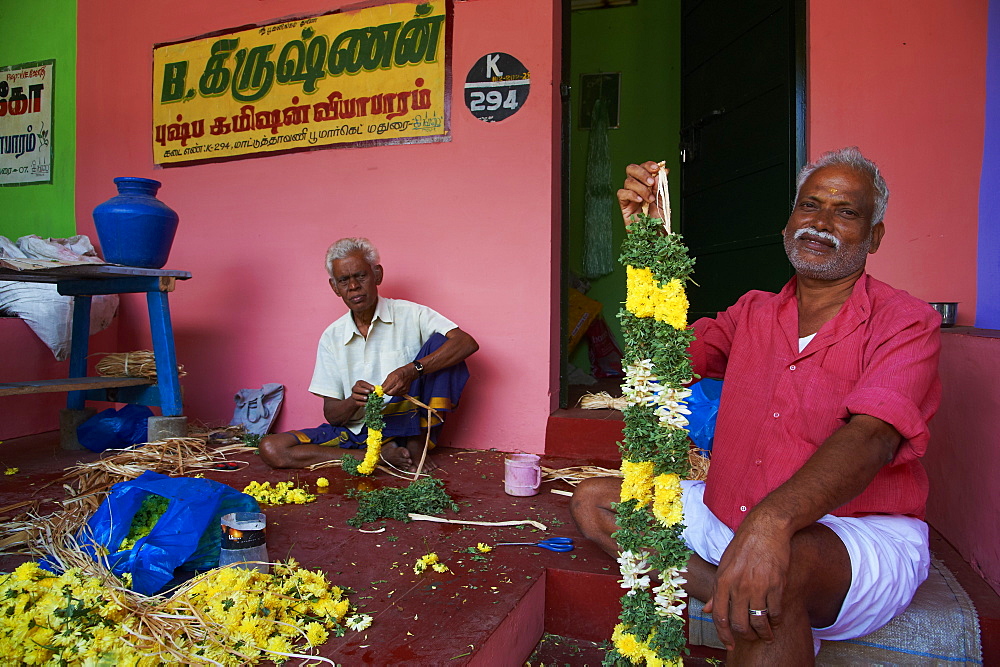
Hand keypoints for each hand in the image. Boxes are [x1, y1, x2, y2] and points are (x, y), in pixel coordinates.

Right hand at [350, 380, 375, 405]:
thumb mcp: (369, 388)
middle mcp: (355, 388)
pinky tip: (366, 403)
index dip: (367, 386)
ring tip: (367, 398)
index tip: (373, 388)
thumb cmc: (365, 391)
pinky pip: (357, 402)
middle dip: (363, 390)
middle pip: (356, 389)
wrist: (360, 398)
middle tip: (368, 392)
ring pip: (355, 396)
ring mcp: (354, 395)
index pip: (362, 383)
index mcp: (359, 383)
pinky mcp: (354, 401)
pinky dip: (362, 403)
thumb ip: (372, 388)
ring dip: (361, 397)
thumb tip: (378, 390)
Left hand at [381, 364, 417, 395]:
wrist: (409, 373)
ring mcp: (403, 388)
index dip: (383, 389)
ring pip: (394, 394)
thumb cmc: (400, 372)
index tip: (382, 389)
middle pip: (390, 393)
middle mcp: (400, 384)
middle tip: (386, 389)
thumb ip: (386, 382)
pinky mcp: (405, 391)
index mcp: (395, 379)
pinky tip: (396, 388)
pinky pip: (398, 394)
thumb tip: (382, 388)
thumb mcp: (390, 375)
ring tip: (392, 388)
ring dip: (391, 392)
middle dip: (387, 392)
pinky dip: (396, 393)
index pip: (386, 389)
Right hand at [617, 161, 666, 225]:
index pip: (643, 168)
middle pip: (631, 169)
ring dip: (641, 188)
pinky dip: (631, 194)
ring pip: (628, 181)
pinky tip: (639, 200)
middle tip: (650, 182)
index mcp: (647, 185)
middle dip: (642, 172)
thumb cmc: (658, 222)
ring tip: (649, 199)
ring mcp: (629, 196)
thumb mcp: (663, 201)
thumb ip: (661, 186)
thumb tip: (661, 172)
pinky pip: (622, 194)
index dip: (648, 165)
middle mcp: (637, 188)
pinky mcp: (624, 206)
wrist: (654, 238)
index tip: (656, 168)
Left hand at [703, 521, 788, 649]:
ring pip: (759, 622)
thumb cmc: (743, 545)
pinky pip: (776, 612)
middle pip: (739, 624)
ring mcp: (758, 586)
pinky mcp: (776, 584)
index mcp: (722, 581)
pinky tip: (776, 621)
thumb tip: (708, 611)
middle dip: (745, 636)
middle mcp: (738, 586)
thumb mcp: (723, 565)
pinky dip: (776, 621)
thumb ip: (717, 590)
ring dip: (764, 633)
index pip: (720, 617)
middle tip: (751, 638)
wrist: (766, 529)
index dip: (724, 636)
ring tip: (767, 635)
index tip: (730, 645)